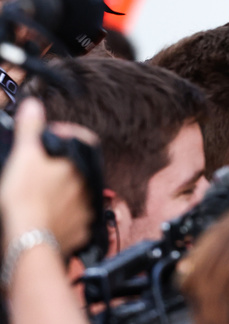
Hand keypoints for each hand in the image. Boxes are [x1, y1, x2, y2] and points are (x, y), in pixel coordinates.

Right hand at [0, 100, 94, 253]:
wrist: (29, 241)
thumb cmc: (25, 197)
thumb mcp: (24, 156)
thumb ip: (30, 129)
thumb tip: (33, 105)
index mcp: (77, 166)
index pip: (84, 140)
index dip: (68, 135)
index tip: (51, 137)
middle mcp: (87, 186)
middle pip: (79, 168)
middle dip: (62, 166)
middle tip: (40, 170)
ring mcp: (85, 211)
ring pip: (79, 194)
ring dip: (64, 192)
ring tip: (41, 196)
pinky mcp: (78, 233)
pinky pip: (75, 220)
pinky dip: (64, 217)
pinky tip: (47, 217)